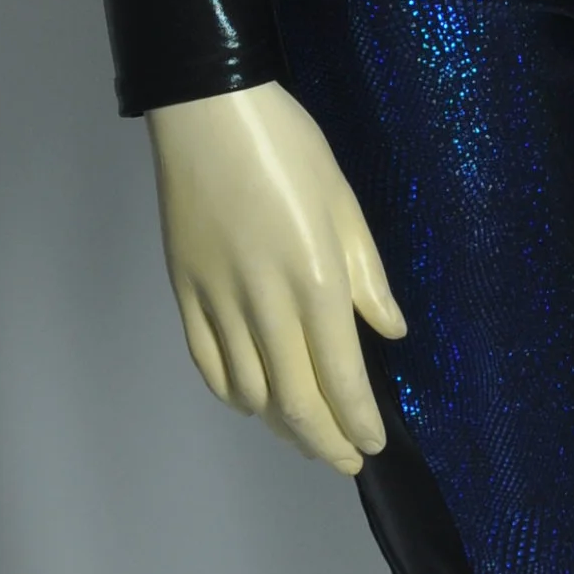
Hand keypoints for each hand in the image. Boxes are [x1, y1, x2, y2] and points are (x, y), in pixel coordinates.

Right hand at [144, 82, 407, 474]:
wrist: (207, 112)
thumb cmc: (288, 147)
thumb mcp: (345, 203)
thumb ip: (367, 275)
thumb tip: (390, 332)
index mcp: (315, 278)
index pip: (341, 376)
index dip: (358, 422)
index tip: (372, 444)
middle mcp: (265, 301)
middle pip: (295, 400)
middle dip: (324, 442)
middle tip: (344, 461)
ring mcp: (217, 301)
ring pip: (248, 392)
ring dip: (280, 424)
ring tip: (304, 432)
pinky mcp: (184, 293)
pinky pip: (208, 365)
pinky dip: (233, 394)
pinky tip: (253, 399)